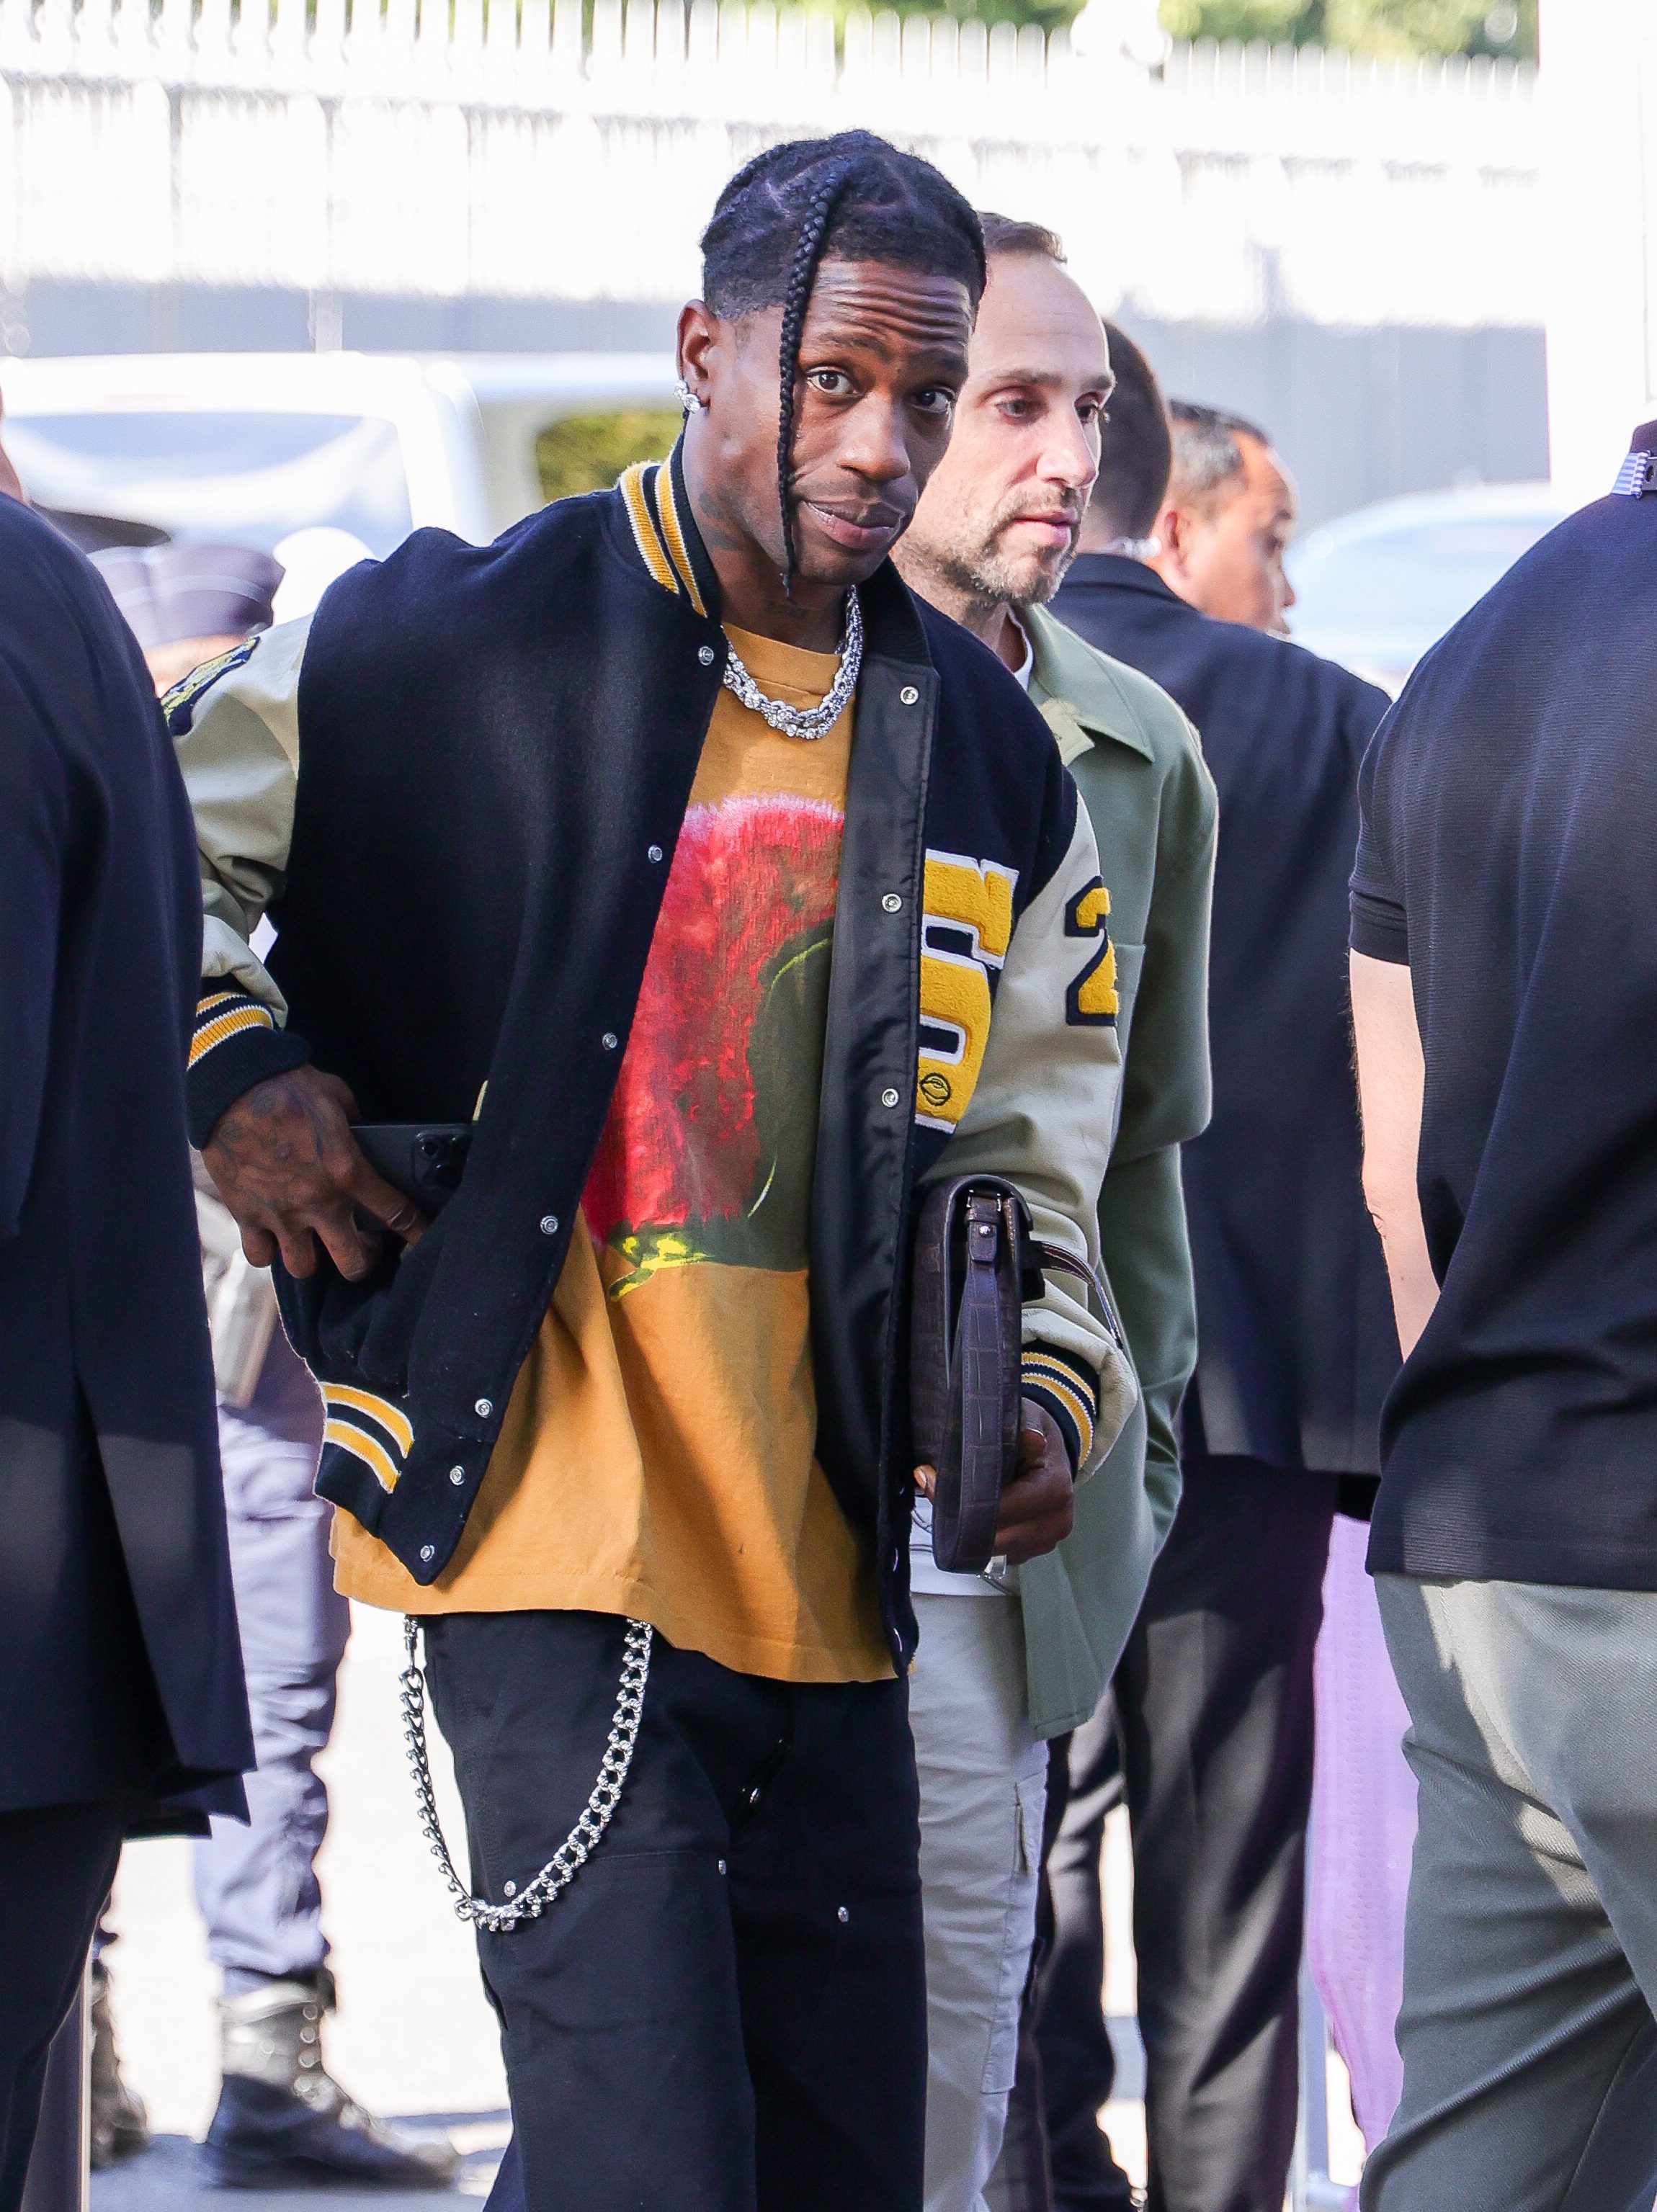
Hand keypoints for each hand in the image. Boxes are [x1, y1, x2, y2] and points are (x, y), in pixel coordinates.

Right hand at [201, 1065, 424, 1280]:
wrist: (233, 1086)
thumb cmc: (288, 1086)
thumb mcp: (338, 1098)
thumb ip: (356, 1125)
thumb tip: (364, 1136)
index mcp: (347, 1171)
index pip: (396, 1214)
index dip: (417, 1232)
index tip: (422, 1239)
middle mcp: (317, 1201)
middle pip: (353, 1262)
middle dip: (364, 1260)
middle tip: (362, 1244)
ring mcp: (281, 1213)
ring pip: (304, 1267)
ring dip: (314, 1258)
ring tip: (314, 1243)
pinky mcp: (246, 1214)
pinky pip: (260, 1256)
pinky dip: (268, 1252)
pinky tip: (274, 1239)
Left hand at [914, 1397, 1074, 1567]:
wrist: (1051, 1453)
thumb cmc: (1035, 1433)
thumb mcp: (1030, 1418)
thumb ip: (1026, 1426)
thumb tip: (1030, 1437)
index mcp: (1055, 1491)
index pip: (1002, 1510)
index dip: (964, 1501)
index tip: (932, 1481)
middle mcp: (1055, 1523)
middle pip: (994, 1538)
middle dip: (958, 1519)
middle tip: (930, 1490)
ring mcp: (1044, 1542)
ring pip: (991, 1550)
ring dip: (965, 1531)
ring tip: (945, 1501)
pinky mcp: (1031, 1551)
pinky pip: (996, 1553)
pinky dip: (978, 1538)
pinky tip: (967, 1515)